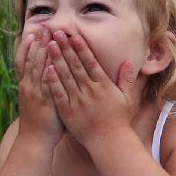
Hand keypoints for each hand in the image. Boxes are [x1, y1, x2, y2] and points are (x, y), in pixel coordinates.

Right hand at [15, 23, 63, 143]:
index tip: (35, 31)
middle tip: (44, 26)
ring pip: (37, 68)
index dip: (29, 45)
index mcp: (25, 85)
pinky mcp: (43, 101)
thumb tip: (49, 73)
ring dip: (43, 51)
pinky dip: (47, 71)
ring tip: (49, 36)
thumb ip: (41, 87)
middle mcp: (27, 86)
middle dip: (38, 42)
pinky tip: (51, 60)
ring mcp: (34, 93)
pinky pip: (45, 83)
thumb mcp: (36, 101)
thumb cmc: (39, 122)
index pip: (25, 60)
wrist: (34, 141)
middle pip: (31, 59)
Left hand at [43, 30, 136, 149]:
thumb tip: (129, 61)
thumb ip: (126, 79)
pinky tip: (46, 69)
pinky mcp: (68, 112)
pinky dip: (53, 81)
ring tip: (48, 44)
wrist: (110, 143)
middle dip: (66, 47)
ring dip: (57, 59)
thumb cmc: (119, 120)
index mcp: (104, 86)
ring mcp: (79, 101)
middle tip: (56, 32)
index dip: (81, 47)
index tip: (73, 34)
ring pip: (66, 76)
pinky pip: (59, 94)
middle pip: (76, 65)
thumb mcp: (127, 99)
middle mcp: (90, 91)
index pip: (90, 62)